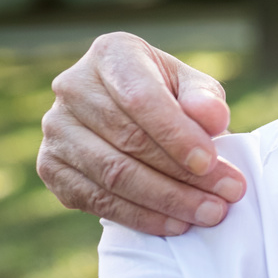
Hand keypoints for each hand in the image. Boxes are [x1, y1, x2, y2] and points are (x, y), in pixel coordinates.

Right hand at [36, 32, 245, 235]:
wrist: (131, 115)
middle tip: (226, 195)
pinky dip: (140, 216)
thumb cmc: (169, 94)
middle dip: (182, 174)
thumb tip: (212, 118)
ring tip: (210, 213)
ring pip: (113, 175)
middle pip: (129, 140)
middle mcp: (72, 87)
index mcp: (111, 54)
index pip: (141, 98)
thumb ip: (205, 98)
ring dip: (166, 200)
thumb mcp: (192, 85)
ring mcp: (56, 130)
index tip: (211, 162)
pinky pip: (96, 200)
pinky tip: (176, 223)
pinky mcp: (51, 168)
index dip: (177, 134)